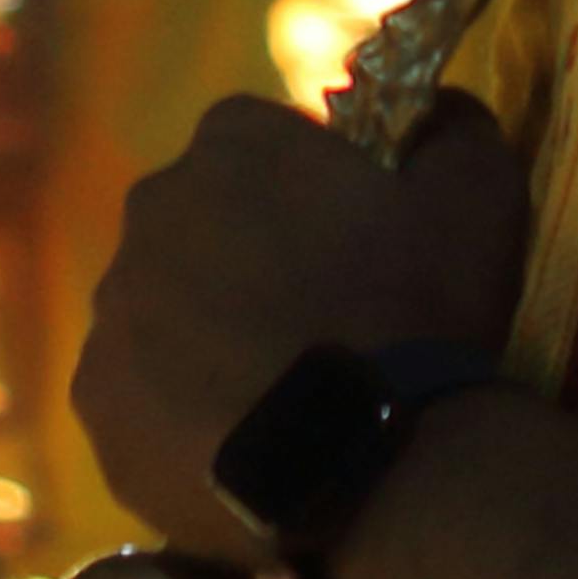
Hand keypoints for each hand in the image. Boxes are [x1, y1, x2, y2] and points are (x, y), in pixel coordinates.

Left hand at [69, 89, 529, 557]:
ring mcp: (114, 310)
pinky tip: (244, 444)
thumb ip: (456, 124)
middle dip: (249, 260)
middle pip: (203, 224)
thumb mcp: (478, 194)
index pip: (263, 142)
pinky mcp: (98, 403)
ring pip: (166, 312)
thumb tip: (437, 108)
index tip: (355, 247)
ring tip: (284, 396)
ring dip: (211, 337)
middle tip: (320, 324)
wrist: (372, 470)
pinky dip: (181, 415)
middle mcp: (152, 208)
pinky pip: (140, 397)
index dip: (313, 192)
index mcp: (231, 140)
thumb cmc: (420, 315)